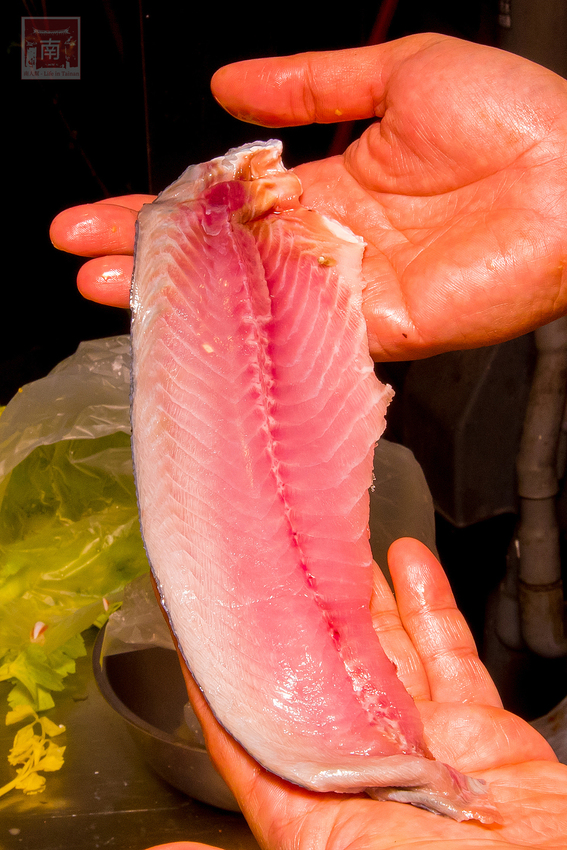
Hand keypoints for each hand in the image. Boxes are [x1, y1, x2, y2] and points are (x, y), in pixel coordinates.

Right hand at [50, 35, 566, 358]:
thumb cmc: (513, 118)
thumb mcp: (396, 73)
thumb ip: (309, 84)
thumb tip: (229, 85)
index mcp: (337, 185)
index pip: (232, 202)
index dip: (167, 205)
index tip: (107, 211)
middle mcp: (335, 244)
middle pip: (227, 257)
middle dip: (153, 256)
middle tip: (85, 258)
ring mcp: (353, 290)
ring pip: (252, 300)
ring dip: (182, 297)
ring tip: (112, 291)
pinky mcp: (381, 326)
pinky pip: (302, 331)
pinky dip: (248, 328)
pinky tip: (195, 324)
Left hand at [145, 538, 564, 849]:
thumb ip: (249, 841)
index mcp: (318, 811)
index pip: (254, 729)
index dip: (229, 671)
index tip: (211, 613)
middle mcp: (368, 774)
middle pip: (322, 674)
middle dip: (302, 615)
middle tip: (282, 556)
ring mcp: (427, 748)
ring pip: (385, 653)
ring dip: (363, 596)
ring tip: (338, 546)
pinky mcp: (482, 731)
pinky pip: (451, 654)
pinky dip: (431, 605)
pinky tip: (410, 563)